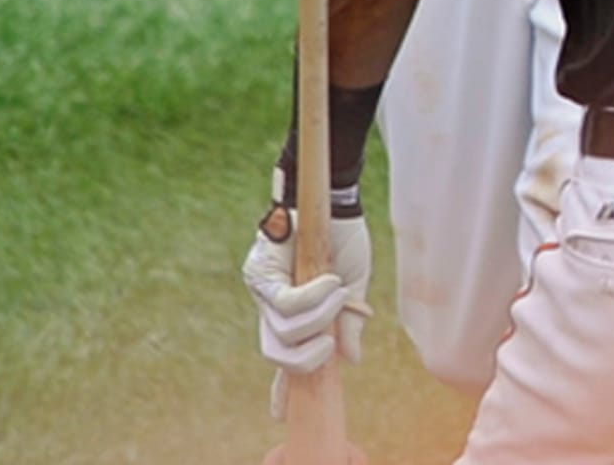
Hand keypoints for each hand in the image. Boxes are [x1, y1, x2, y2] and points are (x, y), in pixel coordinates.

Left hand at [242, 193, 371, 400]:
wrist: (334, 198)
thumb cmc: (342, 238)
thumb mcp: (352, 287)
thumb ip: (347, 324)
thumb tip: (351, 360)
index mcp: (289, 313)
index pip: (282, 356)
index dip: (280, 389)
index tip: (280, 416)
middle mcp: (269, 305)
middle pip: (275, 354)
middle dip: (307, 359)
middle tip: (331, 344)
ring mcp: (261, 290)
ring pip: (283, 331)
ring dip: (320, 318)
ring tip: (340, 292)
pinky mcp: (262, 272)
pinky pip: (287, 304)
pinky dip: (314, 298)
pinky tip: (330, 282)